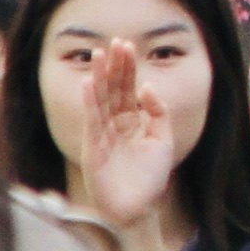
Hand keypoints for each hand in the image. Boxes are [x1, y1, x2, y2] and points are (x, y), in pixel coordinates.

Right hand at [83, 45, 181, 250]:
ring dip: (98, 78)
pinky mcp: (92, 149)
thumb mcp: (162, 139)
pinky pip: (91, 121)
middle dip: (114, 66)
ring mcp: (102, 135)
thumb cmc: (150, 178)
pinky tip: (88, 84)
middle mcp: (114, 125)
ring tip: (98, 55)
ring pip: (99, 101)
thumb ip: (158, 112)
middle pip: (112, 90)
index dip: (127, 67)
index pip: (127, 89)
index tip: (126, 45)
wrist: (139, 208)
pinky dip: (89, 103)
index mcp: (131, 121)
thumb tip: (147, 86)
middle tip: (115, 42)